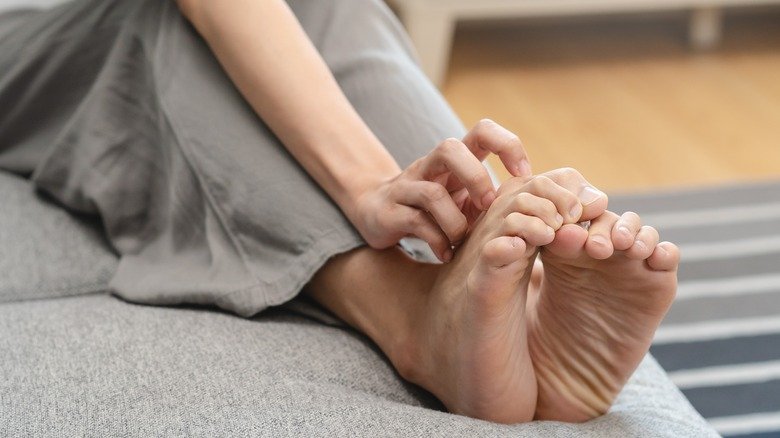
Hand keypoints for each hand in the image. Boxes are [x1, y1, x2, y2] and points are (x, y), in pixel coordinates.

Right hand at [348, 119, 532, 261]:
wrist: (376, 214)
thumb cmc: (435, 209)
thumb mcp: (467, 199)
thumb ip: (497, 199)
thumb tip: (549, 206)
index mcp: (455, 160)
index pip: (483, 132)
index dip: (508, 147)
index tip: (524, 179)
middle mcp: (429, 167)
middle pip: (450, 148)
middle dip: (475, 178)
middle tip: (488, 207)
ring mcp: (406, 187)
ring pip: (431, 191)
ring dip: (455, 220)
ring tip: (463, 241)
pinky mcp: (389, 212)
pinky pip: (416, 222)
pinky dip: (437, 241)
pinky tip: (447, 255)